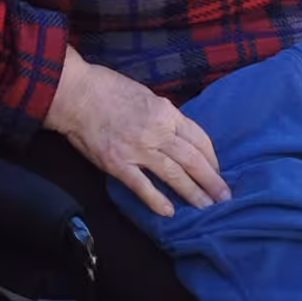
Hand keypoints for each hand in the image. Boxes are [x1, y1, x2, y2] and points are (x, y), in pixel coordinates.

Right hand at [45, 47, 230, 216]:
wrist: (77, 94)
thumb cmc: (109, 89)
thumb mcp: (146, 95)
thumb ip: (164, 116)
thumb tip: (178, 135)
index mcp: (166, 111)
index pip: (199, 138)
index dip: (212, 158)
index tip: (219, 170)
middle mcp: (157, 131)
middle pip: (192, 160)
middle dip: (211, 180)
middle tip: (225, 197)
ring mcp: (137, 149)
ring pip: (174, 175)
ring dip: (192, 193)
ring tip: (206, 207)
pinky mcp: (118, 164)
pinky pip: (143, 187)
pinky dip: (158, 201)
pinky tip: (170, 212)